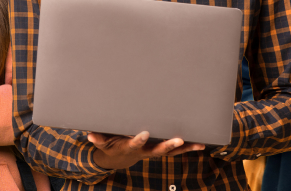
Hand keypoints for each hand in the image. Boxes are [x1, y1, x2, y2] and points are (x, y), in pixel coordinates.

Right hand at [86, 131, 205, 170]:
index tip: (144, 132)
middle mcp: (144, 151)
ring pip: (171, 152)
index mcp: (129, 147)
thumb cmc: (110, 144)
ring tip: (198, 144)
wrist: (119, 158)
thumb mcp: (102, 142)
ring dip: (184, 148)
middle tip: (179, 139)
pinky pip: (176, 151)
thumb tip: (89, 134)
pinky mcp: (161, 150)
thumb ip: (97, 138)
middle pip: (157, 150)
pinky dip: (188, 148)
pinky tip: (201, 144)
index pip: (134, 144)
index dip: (139, 140)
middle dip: (168, 145)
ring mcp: (154, 152)